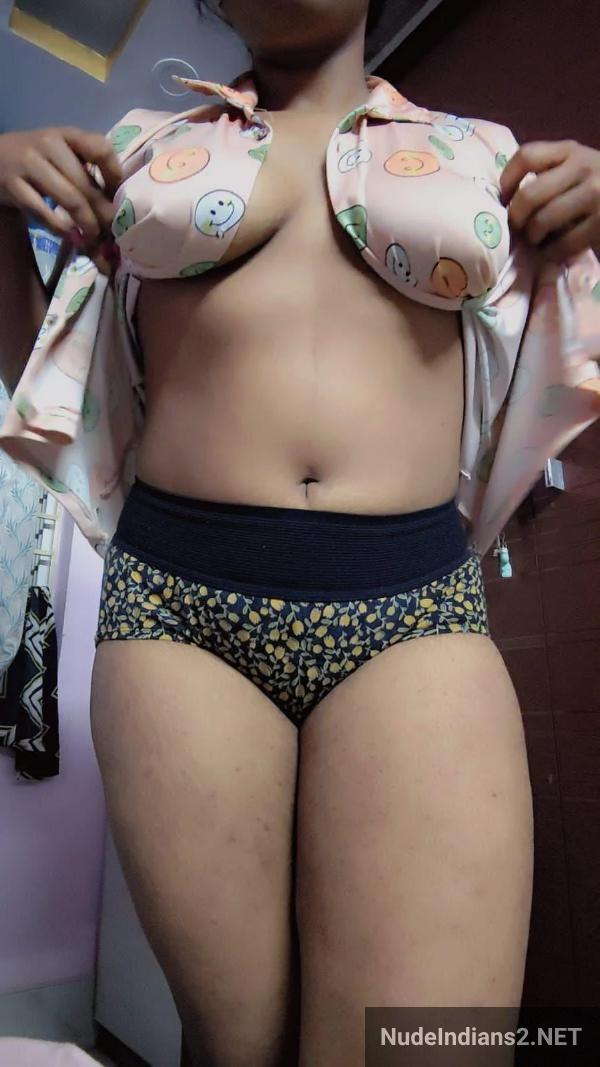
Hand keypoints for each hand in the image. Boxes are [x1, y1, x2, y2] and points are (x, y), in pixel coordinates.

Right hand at [0, 126, 121, 264]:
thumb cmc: (40, 161)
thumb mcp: (63, 155)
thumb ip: (87, 173)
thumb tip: (116, 212)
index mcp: (68, 134)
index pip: (101, 149)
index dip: (115, 176)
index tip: (118, 197)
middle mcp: (49, 143)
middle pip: (86, 184)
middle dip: (103, 214)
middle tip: (112, 234)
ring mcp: (28, 162)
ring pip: (70, 199)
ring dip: (87, 225)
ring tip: (94, 239)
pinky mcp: (12, 184)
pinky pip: (43, 212)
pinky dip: (61, 229)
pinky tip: (72, 237)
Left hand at [498, 139, 599, 262]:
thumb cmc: (597, 186)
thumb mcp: (577, 168)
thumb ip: (550, 173)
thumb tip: (507, 198)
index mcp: (571, 151)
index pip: (527, 156)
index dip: (507, 179)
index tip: (503, 199)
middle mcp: (583, 167)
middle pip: (529, 195)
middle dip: (516, 218)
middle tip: (517, 228)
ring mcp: (595, 194)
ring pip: (543, 221)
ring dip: (533, 237)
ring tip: (535, 240)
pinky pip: (564, 242)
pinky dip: (552, 252)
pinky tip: (553, 251)